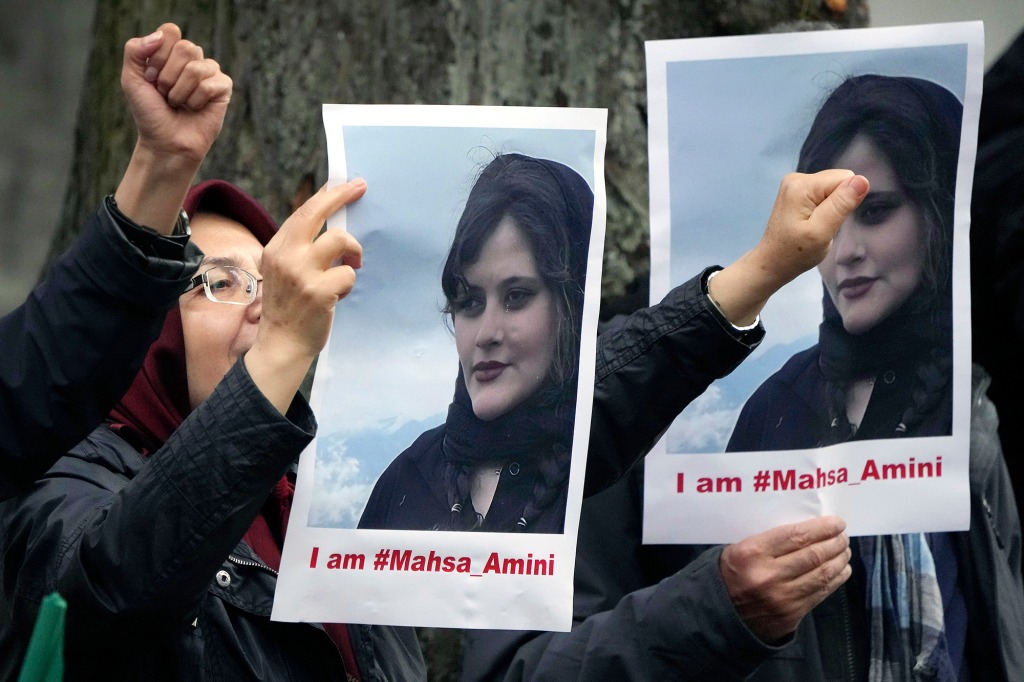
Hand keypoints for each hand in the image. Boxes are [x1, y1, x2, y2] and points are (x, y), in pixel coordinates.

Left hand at [122, 22, 231, 165]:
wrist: (164, 142)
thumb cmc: (149, 113)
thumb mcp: (131, 79)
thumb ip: (135, 50)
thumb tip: (161, 35)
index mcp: (171, 52)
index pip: (171, 32)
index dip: (159, 56)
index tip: (151, 78)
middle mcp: (192, 59)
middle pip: (186, 48)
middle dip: (169, 76)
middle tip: (165, 93)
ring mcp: (210, 73)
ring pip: (197, 68)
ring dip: (180, 91)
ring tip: (178, 103)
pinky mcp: (224, 88)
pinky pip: (210, 84)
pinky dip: (196, 100)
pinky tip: (194, 109)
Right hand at [245, 180, 366, 413]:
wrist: (281, 345)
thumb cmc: (289, 308)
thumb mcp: (284, 271)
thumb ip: (300, 249)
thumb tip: (330, 223)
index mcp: (276, 248)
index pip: (303, 213)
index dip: (327, 196)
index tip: (346, 184)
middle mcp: (285, 256)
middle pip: (318, 214)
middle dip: (342, 196)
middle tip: (360, 188)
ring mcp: (301, 273)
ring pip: (342, 241)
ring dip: (353, 255)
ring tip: (348, 269)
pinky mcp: (318, 291)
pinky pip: (349, 273)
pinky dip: (349, 284)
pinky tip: (338, 296)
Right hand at [719, 516, 851, 642]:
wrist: (719, 613)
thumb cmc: (731, 572)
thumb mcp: (739, 548)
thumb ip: (769, 539)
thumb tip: (808, 529)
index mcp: (753, 553)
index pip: (797, 535)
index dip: (822, 528)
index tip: (837, 523)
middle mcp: (769, 575)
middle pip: (814, 555)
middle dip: (835, 543)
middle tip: (843, 536)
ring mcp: (782, 598)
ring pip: (822, 574)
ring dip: (839, 560)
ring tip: (844, 550)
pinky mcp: (792, 615)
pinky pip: (820, 593)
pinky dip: (835, 579)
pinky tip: (841, 570)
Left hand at [754, 171, 869, 287]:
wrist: (772, 263)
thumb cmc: (796, 253)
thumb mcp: (821, 233)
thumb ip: (841, 205)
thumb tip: (862, 180)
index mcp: (802, 185)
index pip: (845, 178)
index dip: (846, 201)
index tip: (831, 220)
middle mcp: (797, 177)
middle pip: (839, 180)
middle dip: (838, 203)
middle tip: (823, 225)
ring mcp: (795, 183)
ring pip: (833, 187)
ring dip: (831, 207)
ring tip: (816, 225)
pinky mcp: (797, 191)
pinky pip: (824, 193)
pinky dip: (824, 208)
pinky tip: (812, 221)